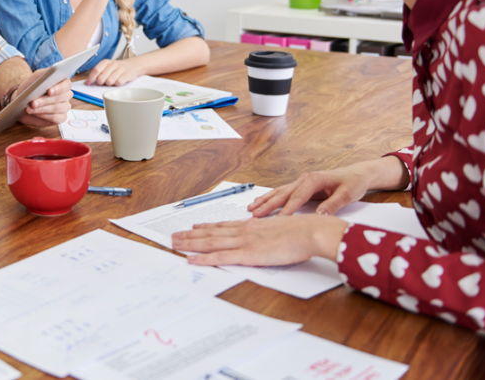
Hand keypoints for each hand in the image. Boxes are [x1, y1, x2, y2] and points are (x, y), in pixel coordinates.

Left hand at [16, 72, 72, 126]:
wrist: (22, 101)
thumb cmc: (30, 88)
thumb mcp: (35, 78)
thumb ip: (44, 73)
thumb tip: (52, 72)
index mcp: (62, 82)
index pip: (66, 84)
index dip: (59, 88)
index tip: (49, 91)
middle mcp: (66, 94)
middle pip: (60, 97)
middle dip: (45, 100)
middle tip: (33, 103)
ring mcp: (65, 106)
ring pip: (57, 108)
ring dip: (42, 109)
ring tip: (30, 108)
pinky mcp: (61, 117)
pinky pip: (55, 117)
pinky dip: (44, 116)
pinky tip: (36, 113)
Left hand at [85, 58, 139, 86]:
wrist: (131, 66)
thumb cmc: (116, 69)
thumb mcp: (106, 68)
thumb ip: (96, 75)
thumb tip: (86, 83)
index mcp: (105, 62)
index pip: (96, 70)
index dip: (91, 78)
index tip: (89, 83)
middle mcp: (113, 64)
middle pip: (101, 78)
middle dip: (100, 83)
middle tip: (103, 82)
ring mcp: (121, 69)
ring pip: (110, 81)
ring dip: (109, 84)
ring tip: (112, 81)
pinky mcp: (127, 74)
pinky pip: (118, 83)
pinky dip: (117, 85)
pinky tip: (118, 82)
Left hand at [172, 215, 348, 265]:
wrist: (311, 232)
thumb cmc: (302, 232)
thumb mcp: (280, 229)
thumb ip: (267, 234)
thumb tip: (263, 239)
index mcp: (252, 226)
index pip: (223, 226)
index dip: (206, 226)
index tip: (193, 226)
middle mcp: (244, 231)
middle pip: (211, 232)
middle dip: (190, 234)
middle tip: (174, 236)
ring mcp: (244, 242)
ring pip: (210, 242)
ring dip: (190, 243)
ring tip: (174, 243)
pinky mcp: (248, 254)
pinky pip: (220, 257)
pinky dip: (204, 258)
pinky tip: (191, 260)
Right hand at [248, 164, 377, 216]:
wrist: (356, 174)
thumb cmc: (353, 183)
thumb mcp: (347, 195)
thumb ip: (332, 205)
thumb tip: (319, 216)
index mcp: (315, 179)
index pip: (298, 196)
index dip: (288, 209)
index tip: (279, 220)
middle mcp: (304, 179)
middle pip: (283, 193)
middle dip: (268, 204)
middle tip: (255, 215)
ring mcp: (301, 181)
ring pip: (279, 192)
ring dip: (265, 200)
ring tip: (251, 209)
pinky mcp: (301, 186)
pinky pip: (282, 193)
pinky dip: (270, 198)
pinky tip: (261, 203)